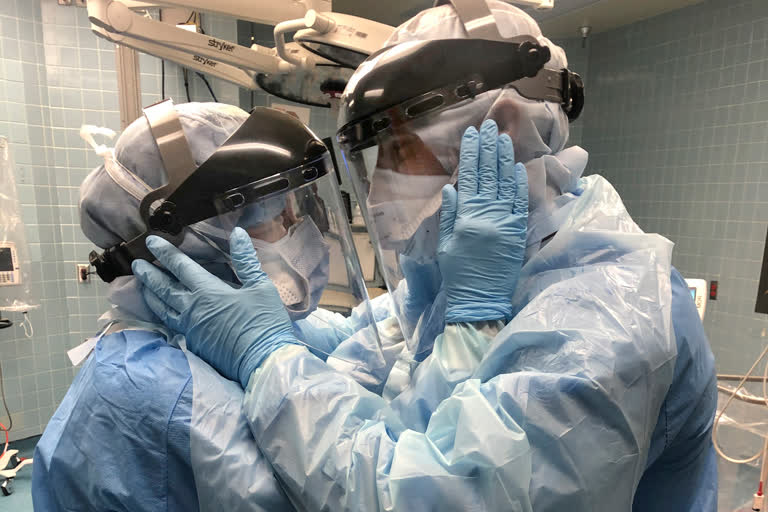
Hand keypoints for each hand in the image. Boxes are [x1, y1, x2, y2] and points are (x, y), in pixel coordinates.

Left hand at [132, 228, 297, 387]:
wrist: (263, 361)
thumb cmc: (265, 321)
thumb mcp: (261, 286)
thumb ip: (246, 260)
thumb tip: (238, 234)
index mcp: (208, 292)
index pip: (180, 267)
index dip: (166, 252)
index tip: (151, 241)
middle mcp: (192, 309)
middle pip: (164, 288)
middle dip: (149, 274)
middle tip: (136, 263)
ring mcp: (191, 329)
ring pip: (162, 308)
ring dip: (150, 295)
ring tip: (143, 286)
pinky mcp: (194, 344)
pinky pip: (171, 325)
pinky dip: (162, 314)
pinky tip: (162, 312)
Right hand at [438, 119, 527, 322]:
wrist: (479, 300)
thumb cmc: (458, 274)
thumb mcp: (445, 244)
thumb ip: (449, 215)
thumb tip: (451, 187)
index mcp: (466, 217)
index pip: (470, 177)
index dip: (472, 154)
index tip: (473, 133)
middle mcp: (487, 215)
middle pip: (489, 175)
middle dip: (489, 148)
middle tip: (491, 125)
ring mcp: (505, 222)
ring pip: (505, 183)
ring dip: (505, 159)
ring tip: (503, 138)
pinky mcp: (518, 232)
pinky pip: (519, 203)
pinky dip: (519, 183)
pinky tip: (518, 166)